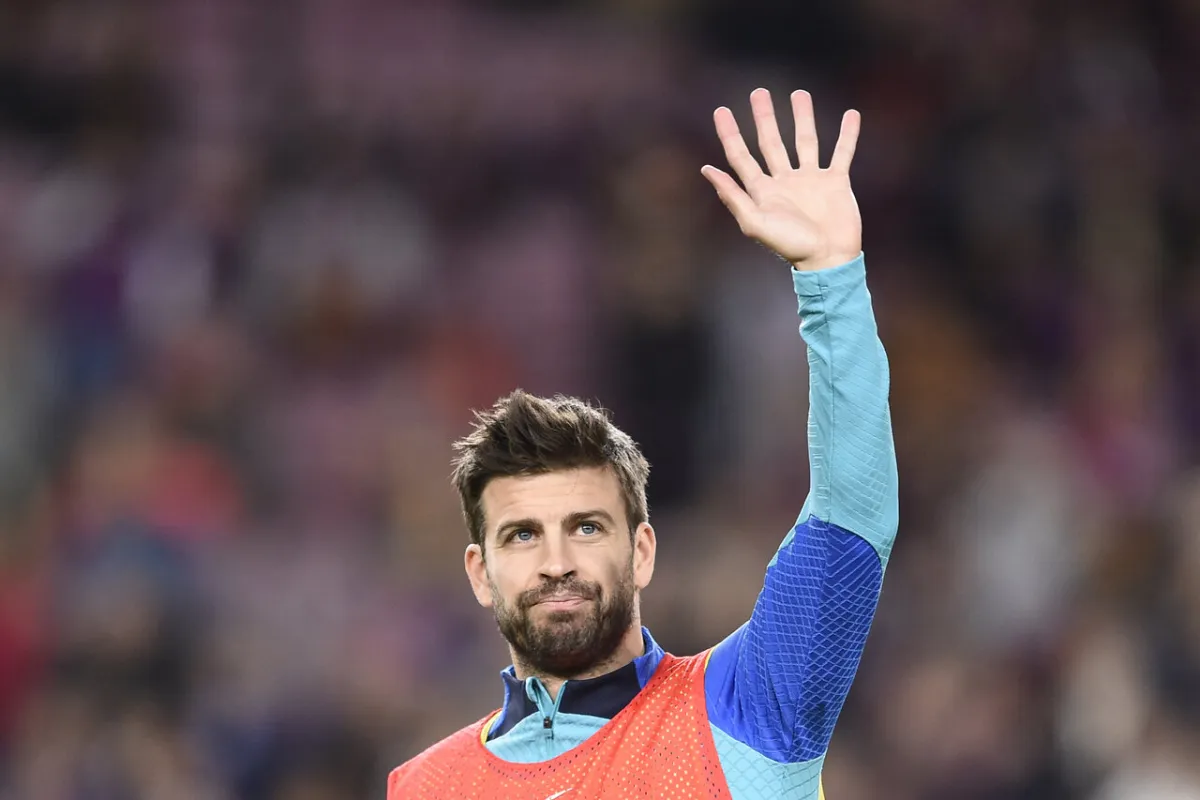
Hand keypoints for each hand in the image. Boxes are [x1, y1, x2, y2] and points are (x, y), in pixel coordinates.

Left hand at [702, 89, 861, 271]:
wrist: (828, 259)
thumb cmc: (790, 246)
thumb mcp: (755, 223)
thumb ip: (733, 196)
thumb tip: (707, 169)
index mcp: (762, 191)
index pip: (741, 156)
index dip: (730, 134)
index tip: (722, 110)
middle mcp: (784, 181)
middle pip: (771, 142)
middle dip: (764, 118)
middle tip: (759, 92)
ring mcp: (811, 181)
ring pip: (805, 141)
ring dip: (802, 118)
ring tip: (800, 94)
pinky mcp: (836, 183)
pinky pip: (841, 153)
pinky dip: (847, 135)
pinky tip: (851, 115)